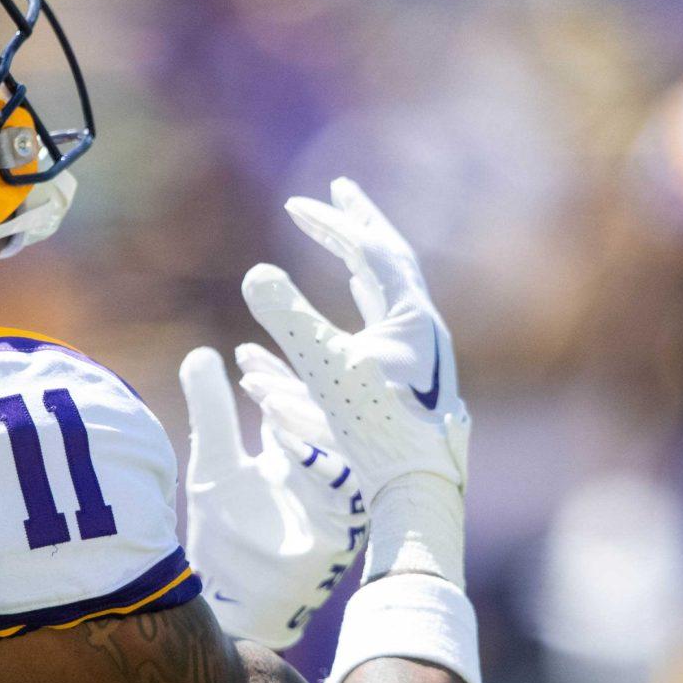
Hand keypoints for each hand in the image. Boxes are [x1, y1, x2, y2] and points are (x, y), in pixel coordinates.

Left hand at [180, 343, 365, 647]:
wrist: (230, 608)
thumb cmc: (224, 541)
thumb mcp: (213, 466)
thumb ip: (211, 413)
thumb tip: (201, 354)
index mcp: (301, 456)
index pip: (297, 404)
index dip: (275, 375)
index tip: (244, 352)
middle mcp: (325, 477)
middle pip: (323, 420)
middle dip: (292, 389)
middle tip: (257, 369)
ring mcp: (338, 506)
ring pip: (338, 449)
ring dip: (303, 420)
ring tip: (267, 398)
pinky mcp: (343, 534)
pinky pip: (341, 492)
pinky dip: (315, 462)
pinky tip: (283, 439)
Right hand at [243, 178, 468, 582]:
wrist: (415, 490)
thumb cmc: (376, 433)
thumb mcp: (325, 370)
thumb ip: (290, 319)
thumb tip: (257, 273)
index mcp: (413, 317)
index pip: (372, 250)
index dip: (332, 223)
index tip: (296, 205)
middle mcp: (425, 329)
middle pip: (393, 259)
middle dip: (362, 223)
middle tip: (341, 191)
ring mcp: (422, 355)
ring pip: (392, 291)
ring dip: (366, 261)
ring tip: (350, 240)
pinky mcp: (412, 380)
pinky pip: (389, 323)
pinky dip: (367, 301)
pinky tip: (358, 300)